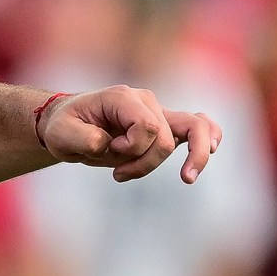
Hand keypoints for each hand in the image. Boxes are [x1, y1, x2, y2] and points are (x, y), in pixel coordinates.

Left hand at [41, 85, 222, 183]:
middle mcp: (146, 101)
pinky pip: (198, 126)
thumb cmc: (64, 127)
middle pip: (165, 138)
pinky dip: (209, 137)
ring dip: (188, 156)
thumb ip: (83, 139)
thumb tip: (108, 145)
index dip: (131, 148)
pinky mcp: (165, 126)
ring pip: (195, 128)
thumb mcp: (61, 135)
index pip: (147, 126)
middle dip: (143, 164)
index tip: (107, 151)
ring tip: (184, 178)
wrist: (68, 124)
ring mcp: (159, 112)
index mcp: (123, 98)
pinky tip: (215, 148)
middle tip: (117, 174)